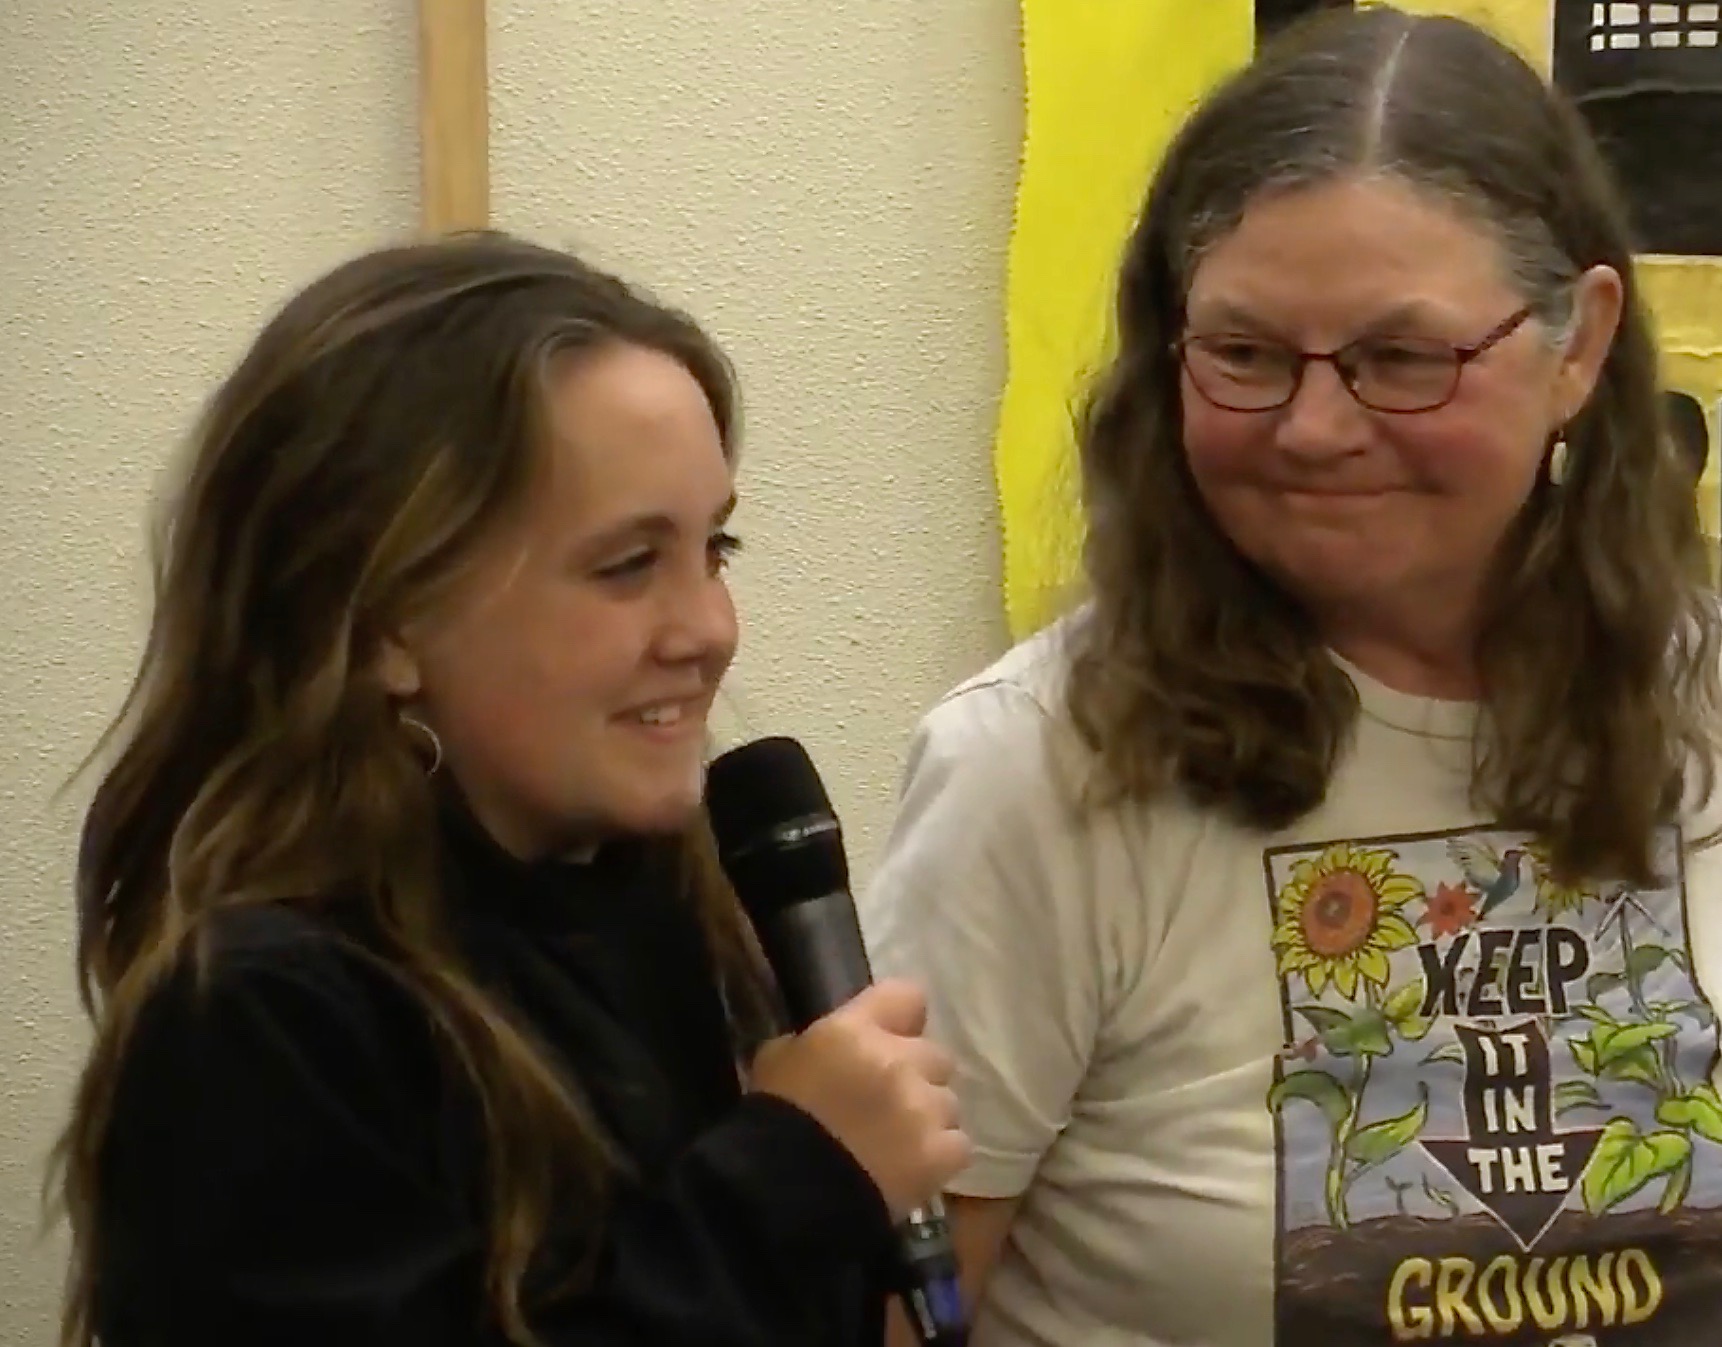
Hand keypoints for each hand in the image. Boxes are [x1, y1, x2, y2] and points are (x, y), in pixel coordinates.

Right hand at [749, 979, 970, 1220]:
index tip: (892, 1036)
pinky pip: (958, 1144)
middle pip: (935, 1056)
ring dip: (929, 1117)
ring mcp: (925, 1107)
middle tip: (889, 1102)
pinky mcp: (942, 1153)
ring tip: (899, 1143)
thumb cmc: (775, 1120)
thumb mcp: (778, 1060)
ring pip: (948, 1102)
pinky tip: (914, 1167)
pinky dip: (941, 1155)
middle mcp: (900, 1061)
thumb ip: (816, 1043)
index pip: (908, 997)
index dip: (902, 1017)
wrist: (785, 1194)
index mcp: (857, 1031)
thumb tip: (833, 1049)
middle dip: (917, 1075)